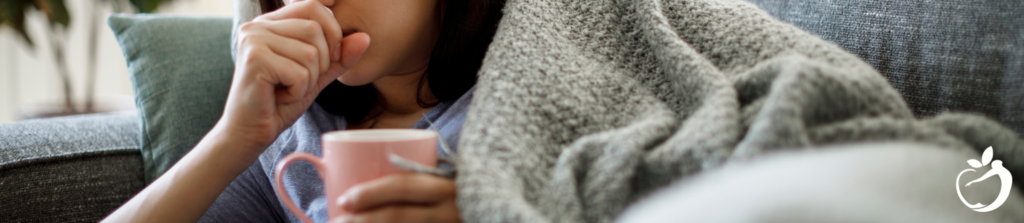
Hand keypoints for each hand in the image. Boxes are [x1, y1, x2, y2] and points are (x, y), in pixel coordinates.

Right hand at [220, 0, 369, 150]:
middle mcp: (257, 25)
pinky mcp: (254, 60)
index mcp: (271, 23)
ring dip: (308, 80)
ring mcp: (253, 40)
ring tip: (286, 90)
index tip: (328, 58)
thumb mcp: (316, 75)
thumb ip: (339, 57)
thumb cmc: (279, 103)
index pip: (314, 6)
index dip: (332, 31)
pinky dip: (297, 92)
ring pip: (310, 53)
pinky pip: (300, 73)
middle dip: (320, 63)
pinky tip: (279, 97)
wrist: (248, 133)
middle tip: (299, 82)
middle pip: (315, 29)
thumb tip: (365, 37)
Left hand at [333, 174, 460, 222]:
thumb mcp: (447, 180)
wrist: (494, 215)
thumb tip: (369, 168)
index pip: (404, 186)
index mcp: (447, 187)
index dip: (371, 193)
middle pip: (399, 216)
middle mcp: (450, 210)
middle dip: (364, 221)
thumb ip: (418, 176)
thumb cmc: (464, 194)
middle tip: (338, 222)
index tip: (343, 199)